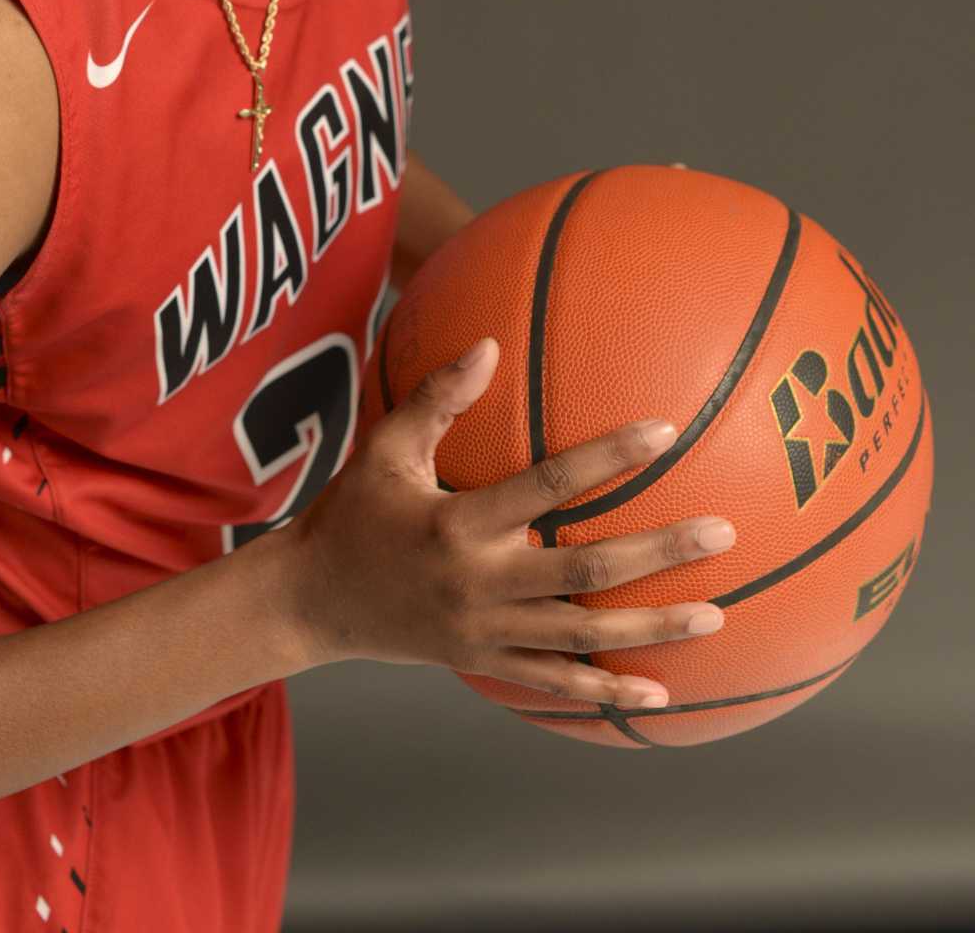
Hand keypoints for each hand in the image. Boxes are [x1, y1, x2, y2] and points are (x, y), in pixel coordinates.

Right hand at [284, 337, 734, 709]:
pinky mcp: (487, 665)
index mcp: (457, 524)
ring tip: (720, 611)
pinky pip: (557, 683)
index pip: (547, 485)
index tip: (665, 430)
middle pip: (587, 572)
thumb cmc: (352, 511)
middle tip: (724, 530)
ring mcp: (486, 633)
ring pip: (585, 636)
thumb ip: (438, 396)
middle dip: (660, 552)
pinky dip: (608, 691)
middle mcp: (479, 583)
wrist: (311, 602)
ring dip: (655, 627)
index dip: (607, 457)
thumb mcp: (385, 447)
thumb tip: (490, 342)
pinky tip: (663, 692)